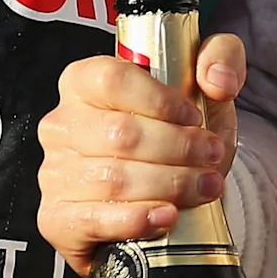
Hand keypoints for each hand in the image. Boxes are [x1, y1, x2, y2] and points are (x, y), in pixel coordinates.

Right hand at [36, 33, 246, 273]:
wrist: (166, 192)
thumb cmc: (180, 132)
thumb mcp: (206, 85)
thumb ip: (222, 57)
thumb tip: (218, 80)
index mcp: (85, 81)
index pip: (113, 80)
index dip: (160, 100)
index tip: (195, 118)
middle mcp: (62, 124)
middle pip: (121, 134)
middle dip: (179, 148)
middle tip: (212, 156)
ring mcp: (54, 173)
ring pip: (115, 179)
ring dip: (170, 185)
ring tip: (205, 187)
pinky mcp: (57, 218)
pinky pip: (94, 220)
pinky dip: (137, 220)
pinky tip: (167, 216)